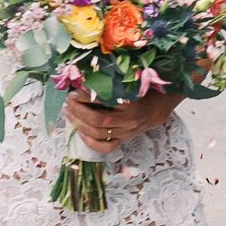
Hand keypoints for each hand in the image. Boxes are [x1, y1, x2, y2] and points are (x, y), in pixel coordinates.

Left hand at [63, 87, 178, 151]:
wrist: (157, 107)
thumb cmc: (141, 91)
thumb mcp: (130, 83)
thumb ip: (111, 82)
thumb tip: (84, 78)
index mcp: (131, 103)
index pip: (104, 102)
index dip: (86, 98)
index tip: (74, 92)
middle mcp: (128, 120)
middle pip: (98, 120)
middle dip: (79, 111)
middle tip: (68, 102)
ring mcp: (125, 133)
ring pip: (98, 133)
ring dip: (79, 124)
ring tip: (68, 113)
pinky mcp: (123, 140)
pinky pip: (106, 147)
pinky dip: (90, 142)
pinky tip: (80, 132)